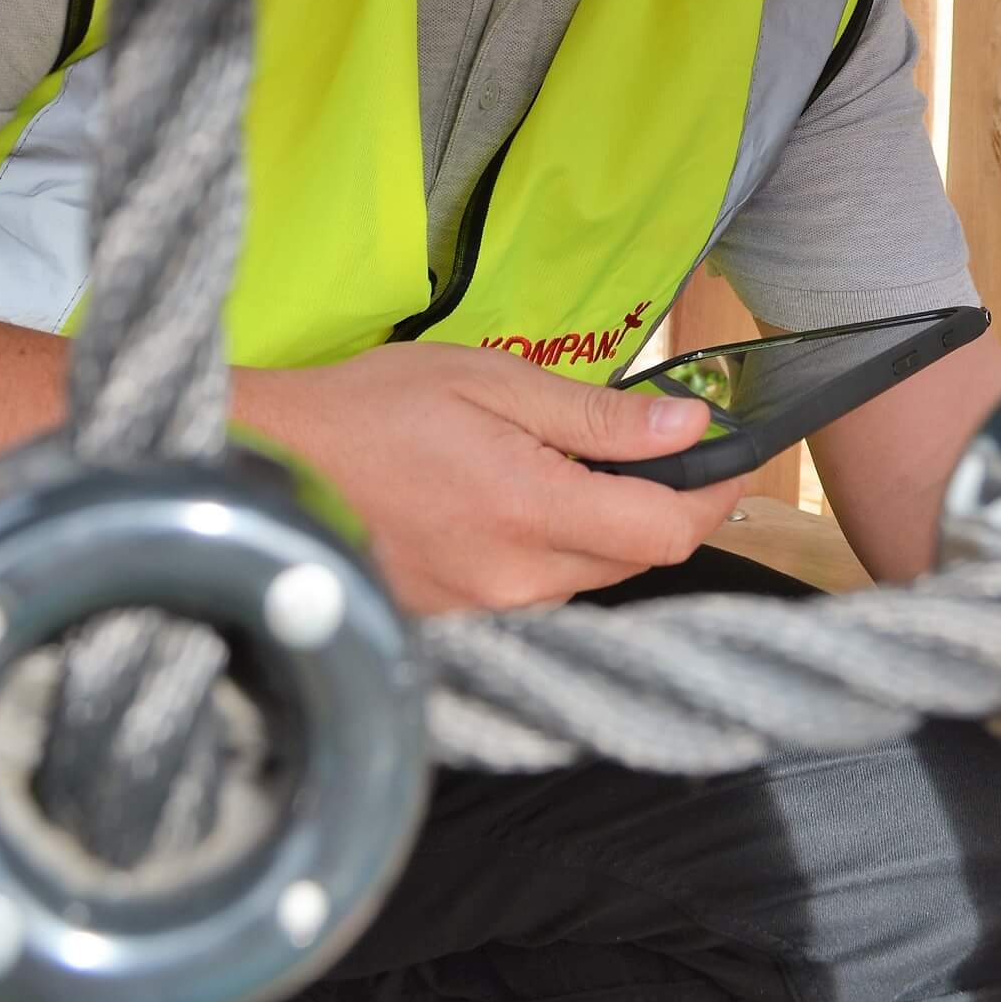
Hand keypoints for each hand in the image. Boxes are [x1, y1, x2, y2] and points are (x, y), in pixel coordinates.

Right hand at [235, 343, 747, 614]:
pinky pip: (541, 591)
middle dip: (667, 508)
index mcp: (529, 512)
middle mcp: (515, 581)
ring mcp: (485, 610)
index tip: (731, 454)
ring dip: (611, 531)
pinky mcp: (459, 620)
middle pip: (636, 562)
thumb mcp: (493, 380)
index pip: (664, 533)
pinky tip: (535, 502)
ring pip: (591, 581)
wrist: (269, 461)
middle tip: (668, 448)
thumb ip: (595, 417)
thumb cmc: (376, 404)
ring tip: (593, 468)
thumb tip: (687, 428)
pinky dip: (560, 550)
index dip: (712, 494)